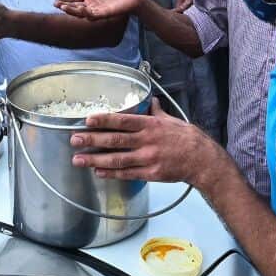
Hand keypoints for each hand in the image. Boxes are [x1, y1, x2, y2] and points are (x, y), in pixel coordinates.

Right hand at [54, 0, 140, 20]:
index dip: (65, 0)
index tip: (56, 0)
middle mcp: (91, 4)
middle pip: (74, 6)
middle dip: (64, 6)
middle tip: (56, 4)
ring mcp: (96, 9)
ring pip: (80, 12)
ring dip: (71, 10)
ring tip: (62, 7)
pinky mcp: (102, 14)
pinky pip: (91, 15)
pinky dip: (84, 12)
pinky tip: (78, 9)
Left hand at [71, 98, 223, 182]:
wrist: (202, 159)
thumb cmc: (186, 137)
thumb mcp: (170, 120)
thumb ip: (156, 112)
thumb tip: (150, 101)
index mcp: (150, 125)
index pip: (123, 120)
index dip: (104, 120)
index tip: (87, 120)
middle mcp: (147, 141)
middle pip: (115, 140)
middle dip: (92, 140)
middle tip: (74, 140)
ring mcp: (148, 158)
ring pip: (117, 160)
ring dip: (95, 159)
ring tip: (78, 159)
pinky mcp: (151, 173)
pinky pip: (127, 174)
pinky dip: (111, 173)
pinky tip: (97, 171)